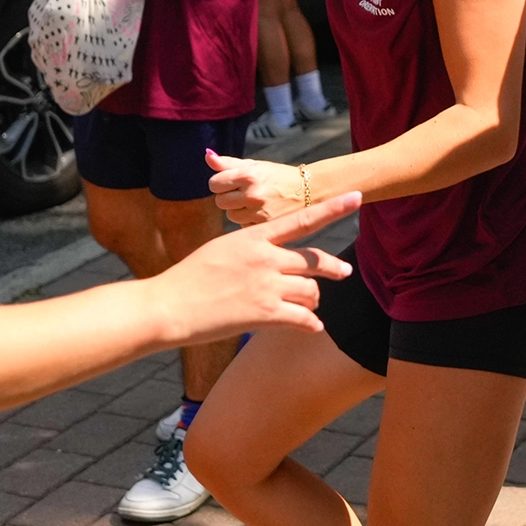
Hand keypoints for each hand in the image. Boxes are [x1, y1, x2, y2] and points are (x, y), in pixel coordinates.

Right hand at [149, 192, 357, 341]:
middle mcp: (266, 258)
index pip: (302, 220)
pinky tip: (310, 327)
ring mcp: (267, 286)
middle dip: (333, 267)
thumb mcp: (221, 250)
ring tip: (305, 307)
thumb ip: (251, 249)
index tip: (356, 198)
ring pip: (312, 291)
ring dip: (312, 301)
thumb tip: (271, 256)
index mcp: (254, 237)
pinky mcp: (266, 314)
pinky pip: (305, 319)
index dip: (332, 208)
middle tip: (344, 271)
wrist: (170, 306)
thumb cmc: (190, 279)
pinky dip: (311, 324)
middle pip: (314, 260)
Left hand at [205, 150, 306, 223]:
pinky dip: (250, 221)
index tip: (231, 183)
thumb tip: (207, 155)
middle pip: (220, 202)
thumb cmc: (278, 177)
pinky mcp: (265, 226)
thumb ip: (228, 163)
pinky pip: (244, 226)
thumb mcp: (255, 165)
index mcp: (248, 175)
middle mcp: (253, 194)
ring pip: (231, 216)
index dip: (221, 183)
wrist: (310, 191)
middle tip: (245, 193)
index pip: (214, 183)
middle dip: (229, 198)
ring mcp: (259, 212)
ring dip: (238, 211)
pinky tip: (262, 214)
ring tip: (255, 204)